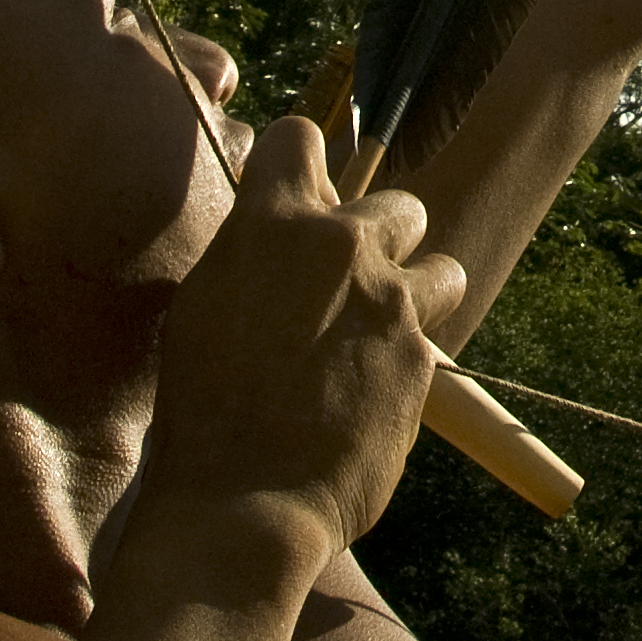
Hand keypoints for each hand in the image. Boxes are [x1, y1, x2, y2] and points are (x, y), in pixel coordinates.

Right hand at [135, 115, 464, 554]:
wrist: (243, 503)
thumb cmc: (201, 411)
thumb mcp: (204, 307)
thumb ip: (253, 251)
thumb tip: (281, 228)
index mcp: (271, 223)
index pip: (300, 137)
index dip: (299, 164)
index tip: (299, 194)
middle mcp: (340, 246)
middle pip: (394, 205)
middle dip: (376, 241)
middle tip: (344, 290)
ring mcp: (390, 301)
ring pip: (439, 266)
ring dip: (415, 293)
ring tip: (378, 337)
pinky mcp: (422, 358)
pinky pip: (430, 338)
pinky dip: (407, 359)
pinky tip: (370, 395)